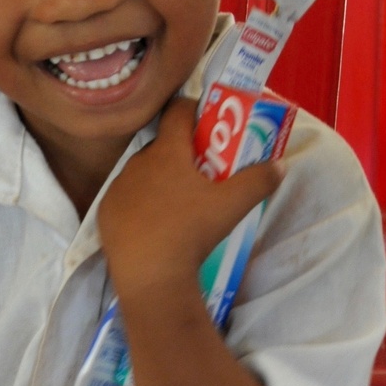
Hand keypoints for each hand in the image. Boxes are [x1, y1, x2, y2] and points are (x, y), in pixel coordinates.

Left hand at [97, 97, 282, 301]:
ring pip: (142, 172)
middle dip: (181, 153)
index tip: (207, 124)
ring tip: (177, 204)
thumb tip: (280, 166)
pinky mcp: (106, 212)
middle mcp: (137, 162)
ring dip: (159, 179)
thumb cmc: (192, 231)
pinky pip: (126, 198)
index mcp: (167, 152)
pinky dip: (139, 204)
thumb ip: (259, 181)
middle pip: (162, 145)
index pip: (177, 111)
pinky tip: (153, 224)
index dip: (194, 110)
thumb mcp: (233, 205)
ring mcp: (118, 187)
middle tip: (202, 174)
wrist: (151, 275)